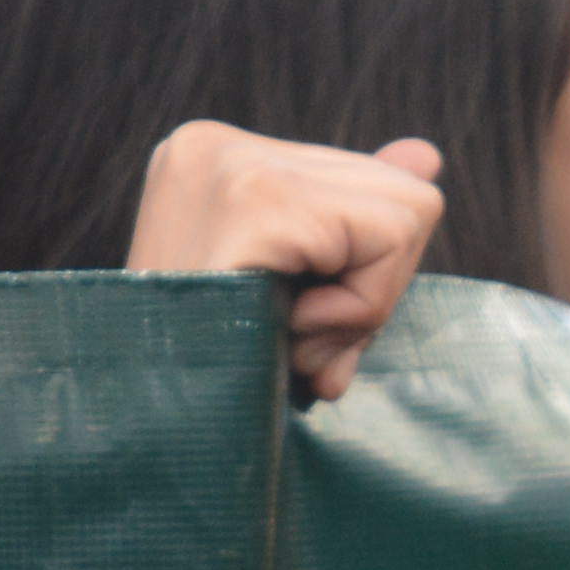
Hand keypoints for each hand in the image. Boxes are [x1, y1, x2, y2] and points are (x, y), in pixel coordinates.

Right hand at [125, 123, 444, 405]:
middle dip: (370, 284)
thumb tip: (426, 155)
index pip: (363, 182)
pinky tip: (291, 329)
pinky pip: (390, 236)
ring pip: (408, 211)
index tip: (292, 317)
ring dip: (366, 301)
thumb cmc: (214, 370)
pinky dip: (363, 304)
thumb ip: (351, 223)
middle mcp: (216, 143)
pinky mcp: (258, 199)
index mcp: (212, 156)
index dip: (355, 269)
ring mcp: (235, 164)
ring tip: (288, 334)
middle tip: (294, 336)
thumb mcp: (286, 284)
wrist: (143, 426)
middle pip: (395, 190)